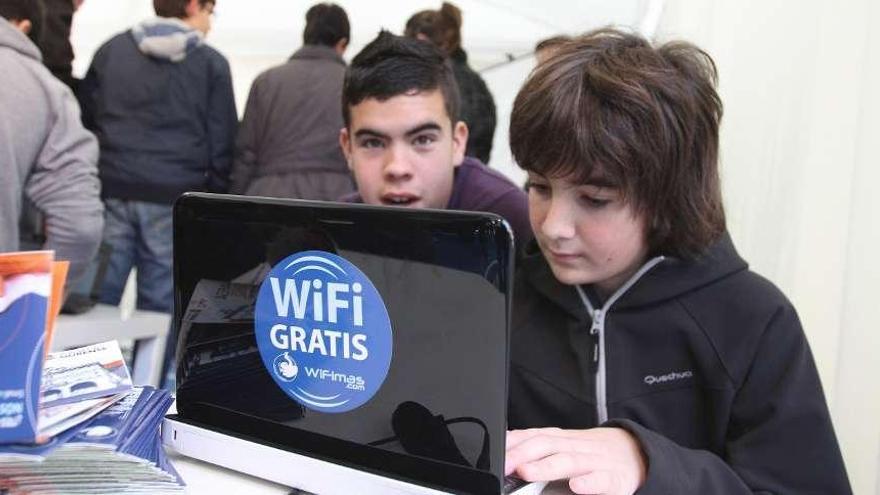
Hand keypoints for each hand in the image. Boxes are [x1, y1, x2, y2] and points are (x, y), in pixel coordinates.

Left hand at [505, 427, 645, 494]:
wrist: (637, 453)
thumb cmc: (593, 453)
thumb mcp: (564, 444)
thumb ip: (536, 445)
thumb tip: (506, 444)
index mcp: (562, 440)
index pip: (534, 435)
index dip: (513, 442)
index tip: (495, 450)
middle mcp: (576, 447)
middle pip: (546, 445)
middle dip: (521, 453)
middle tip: (503, 464)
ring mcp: (595, 462)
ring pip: (569, 461)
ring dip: (546, 466)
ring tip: (526, 471)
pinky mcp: (615, 480)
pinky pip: (602, 481)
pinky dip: (590, 484)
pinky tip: (577, 487)